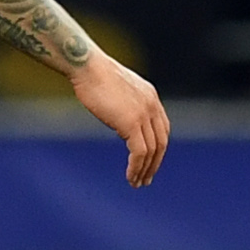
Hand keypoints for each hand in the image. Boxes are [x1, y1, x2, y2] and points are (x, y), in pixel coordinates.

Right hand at [72, 51, 170, 185]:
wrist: (87, 66)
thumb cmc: (93, 74)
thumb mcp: (117, 87)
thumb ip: (125, 102)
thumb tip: (121, 117)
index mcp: (151, 96)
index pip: (162, 129)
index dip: (158, 148)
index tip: (150, 162)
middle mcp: (152, 106)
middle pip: (161, 142)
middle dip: (155, 163)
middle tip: (146, 179)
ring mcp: (144, 114)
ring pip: (151, 150)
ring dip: (144, 169)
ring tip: (136, 183)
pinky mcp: (132, 123)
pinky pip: (139, 152)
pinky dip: (136, 167)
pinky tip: (130, 177)